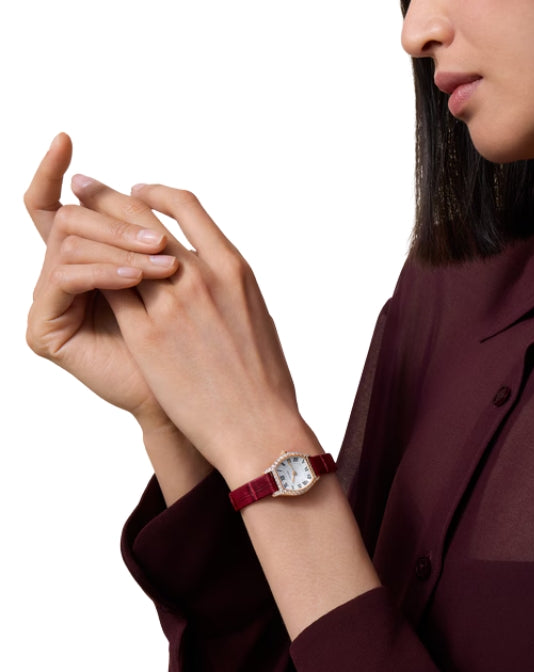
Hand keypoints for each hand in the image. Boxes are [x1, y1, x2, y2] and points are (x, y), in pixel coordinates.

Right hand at [24, 134, 178, 429]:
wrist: (201, 406)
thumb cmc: (202, 348)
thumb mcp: (183, 282)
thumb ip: (157, 240)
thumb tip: (147, 191)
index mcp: (97, 261)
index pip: (65, 206)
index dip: (54, 169)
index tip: (64, 136)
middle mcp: (69, 277)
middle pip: (70, 216)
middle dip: (113, 216)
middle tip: (158, 240)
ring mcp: (53, 303)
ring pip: (67, 238)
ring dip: (118, 243)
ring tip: (164, 266)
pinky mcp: (46, 330)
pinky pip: (66, 277)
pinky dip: (105, 272)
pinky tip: (140, 278)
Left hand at [82, 181, 319, 483]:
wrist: (257, 426)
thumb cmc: (264, 382)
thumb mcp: (256, 318)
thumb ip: (230, 289)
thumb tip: (214, 278)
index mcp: (234, 269)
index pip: (187, 207)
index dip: (155, 192)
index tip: (137, 191)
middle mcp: (203, 277)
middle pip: (143, 217)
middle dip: (108, 195)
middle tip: (84, 185)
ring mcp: (173, 305)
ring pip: (118, 250)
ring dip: (90, 232)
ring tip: (70, 221)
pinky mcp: (147, 336)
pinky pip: (110, 291)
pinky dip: (92, 275)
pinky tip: (81, 273)